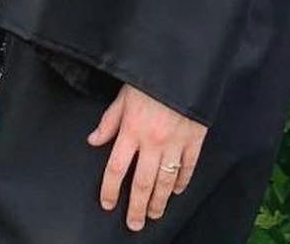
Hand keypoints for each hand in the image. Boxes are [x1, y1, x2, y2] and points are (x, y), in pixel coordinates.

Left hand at [88, 84, 206, 231]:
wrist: (181, 65)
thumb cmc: (148, 77)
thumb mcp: (123, 95)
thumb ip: (109, 120)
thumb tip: (94, 140)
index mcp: (132, 129)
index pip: (116, 168)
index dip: (109, 189)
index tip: (106, 204)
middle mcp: (152, 141)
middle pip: (142, 183)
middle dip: (136, 207)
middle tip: (133, 225)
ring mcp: (175, 143)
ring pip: (165, 181)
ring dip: (159, 202)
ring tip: (153, 214)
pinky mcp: (194, 140)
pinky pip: (188, 167)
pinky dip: (182, 182)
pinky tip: (177, 191)